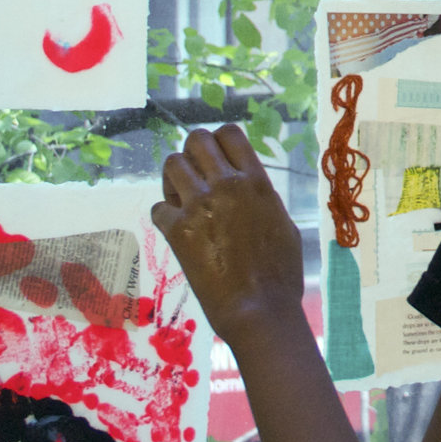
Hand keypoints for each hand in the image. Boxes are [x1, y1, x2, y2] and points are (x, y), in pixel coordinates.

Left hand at [151, 125, 305, 343]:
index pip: (229, 133)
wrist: (258, 307)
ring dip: (174, 178)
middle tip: (195, 175)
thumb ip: (261, 198)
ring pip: (172, 164)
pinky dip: (165, 216)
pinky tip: (176, 229)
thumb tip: (247, 190)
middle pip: (196, 140)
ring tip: (181, 198)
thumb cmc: (281, 271)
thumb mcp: (282, 222)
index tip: (218, 159)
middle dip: (193, 153)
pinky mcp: (177, 231)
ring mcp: (198, 206)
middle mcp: (226, 184)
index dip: (220, 141)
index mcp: (256, 181)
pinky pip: (158, 207)